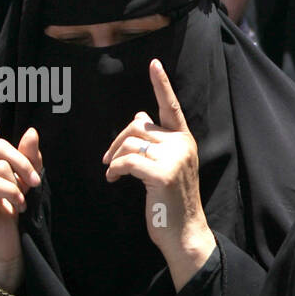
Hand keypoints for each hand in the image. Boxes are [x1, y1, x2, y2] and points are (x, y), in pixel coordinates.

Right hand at [0, 85, 42, 291]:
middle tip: (35, 182)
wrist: (8, 246)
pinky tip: (17, 206)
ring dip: (19, 181)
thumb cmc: (19, 215)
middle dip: (22, 162)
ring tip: (24, 198)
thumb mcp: (30, 184)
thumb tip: (30, 131)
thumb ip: (31, 159)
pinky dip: (12, 193)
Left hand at [102, 59, 214, 290]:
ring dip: (115, 157)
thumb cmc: (171, 201)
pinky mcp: (162, 173)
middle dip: (119, 139)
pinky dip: (115, 170)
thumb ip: (157, 142)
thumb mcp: (169, 166)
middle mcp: (182, 144)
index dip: (161, 84)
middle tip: (110, 159)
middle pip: (139, 125)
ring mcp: (174, 158)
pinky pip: (127, 161)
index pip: (170, 107)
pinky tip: (113, 179)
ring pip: (131, 142)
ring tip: (113, 172)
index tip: (153, 63)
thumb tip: (139, 117)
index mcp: (184, 140)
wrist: (184, 232)